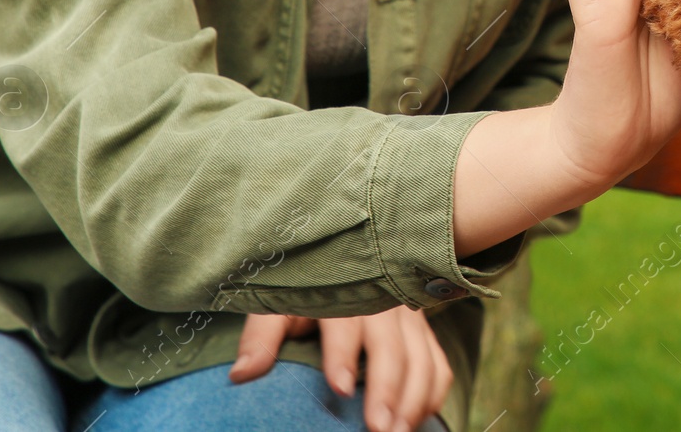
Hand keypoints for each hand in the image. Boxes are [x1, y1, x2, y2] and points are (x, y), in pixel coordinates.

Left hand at [229, 308, 451, 431]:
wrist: (344, 264)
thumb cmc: (305, 292)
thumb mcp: (278, 305)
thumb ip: (261, 336)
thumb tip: (241, 373)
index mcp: (344, 294)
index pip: (345, 324)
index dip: (343, 354)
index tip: (339, 387)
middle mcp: (383, 304)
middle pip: (392, 347)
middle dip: (387, 389)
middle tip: (378, 428)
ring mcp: (409, 319)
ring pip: (422, 358)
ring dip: (413, 398)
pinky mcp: (423, 333)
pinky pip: (438, 365)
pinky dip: (433, 394)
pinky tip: (418, 421)